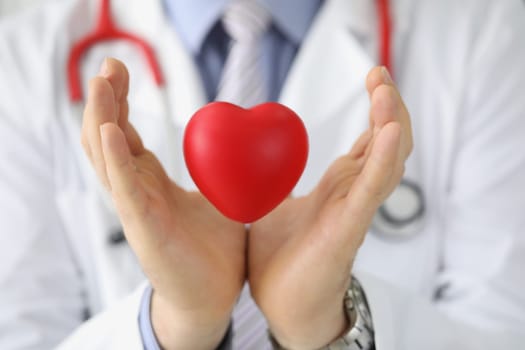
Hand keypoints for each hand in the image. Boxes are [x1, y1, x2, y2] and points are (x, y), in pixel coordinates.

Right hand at [81, 58, 245, 349]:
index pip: (126, 133)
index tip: (122, 69)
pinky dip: (115, 158)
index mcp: (150, 182)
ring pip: (107, 157)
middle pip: (108, 138)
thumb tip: (248, 143)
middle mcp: (136, 191)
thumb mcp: (220, 197)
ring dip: (102, 117)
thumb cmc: (212, 250)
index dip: (120, 101)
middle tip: (109, 64)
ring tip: (101, 83)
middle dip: (105, 99)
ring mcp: (135, 209)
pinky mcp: (143, 228)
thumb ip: (223, 170)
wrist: (212, 296)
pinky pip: (124, 188)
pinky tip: (110, 129)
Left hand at [248, 67, 412, 348]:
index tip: (372, 76)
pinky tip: (390, 131)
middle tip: (379, 73)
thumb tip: (253, 159)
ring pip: (387, 159)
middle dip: (388, 105)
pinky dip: (383, 159)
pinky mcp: (350, 227)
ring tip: (386, 90)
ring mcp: (356, 209)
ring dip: (390, 122)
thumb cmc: (283, 259)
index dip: (376, 109)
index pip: (369, 140)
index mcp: (339, 187)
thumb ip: (275, 181)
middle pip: (386, 142)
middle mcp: (354, 193)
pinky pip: (373, 189)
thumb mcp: (274, 206)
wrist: (285, 305)